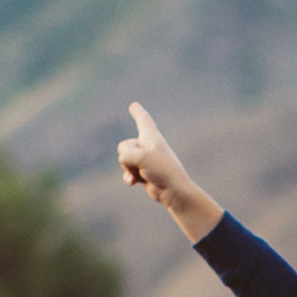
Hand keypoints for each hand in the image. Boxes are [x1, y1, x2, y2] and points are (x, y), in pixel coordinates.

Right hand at [117, 102, 222, 240]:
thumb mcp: (139, 156)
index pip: (144, 120)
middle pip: (124, 145)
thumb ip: (125, 155)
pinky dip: (129, 177)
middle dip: (129, 157)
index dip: (138, 113)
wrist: (173, 191)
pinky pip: (127, 172)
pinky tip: (134, 183)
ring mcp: (144, 160)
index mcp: (151, 136)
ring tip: (146, 173)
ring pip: (123, 160)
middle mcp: (148, 146)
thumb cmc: (161, 170)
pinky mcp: (143, 172)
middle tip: (147, 164)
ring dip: (130, 169)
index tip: (134, 105)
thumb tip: (127, 172)